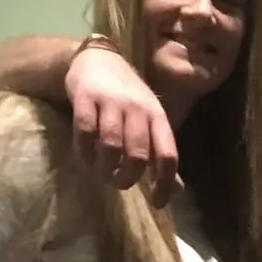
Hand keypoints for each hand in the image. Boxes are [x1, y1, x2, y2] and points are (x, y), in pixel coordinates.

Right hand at [65, 47, 182, 206]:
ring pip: (111, 146)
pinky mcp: (85, 98)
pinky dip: (85, 152)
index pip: (168, 155)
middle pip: (139, 155)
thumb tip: (177, 190)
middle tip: (119, 182)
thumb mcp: (150, 122)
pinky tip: (86, 157)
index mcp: (158, 117)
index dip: (165, 183)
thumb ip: (160, 155)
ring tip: (103, 172)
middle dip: (128, 178)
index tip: (158, 203)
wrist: (99, 58)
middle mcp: (138, 109)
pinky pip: (85, 133)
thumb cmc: (128, 98)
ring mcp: (111, 102)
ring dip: (105, 168)